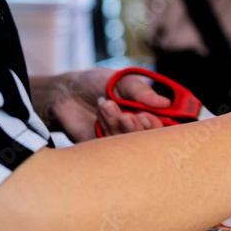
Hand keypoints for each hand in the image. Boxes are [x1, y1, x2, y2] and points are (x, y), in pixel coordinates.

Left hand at [31, 68, 171, 142]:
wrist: (64, 92)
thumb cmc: (97, 83)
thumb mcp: (123, 81)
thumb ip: (142, 92)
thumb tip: (165, 103)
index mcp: (146, 116)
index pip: (160, 129)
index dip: (156, 127)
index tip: (146, 116)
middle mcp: (135, 131)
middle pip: (146, 142)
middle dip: (137, 130)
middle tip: (128, 116)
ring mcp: (118, 142)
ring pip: (127, 144)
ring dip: (118, 124)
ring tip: (107, 105)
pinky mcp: (100, 149)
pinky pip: (109, 149)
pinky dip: (107, 129)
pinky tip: (102, 111)